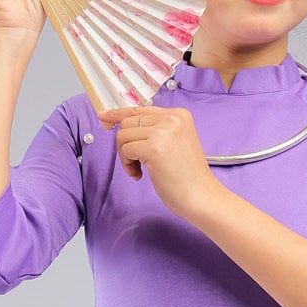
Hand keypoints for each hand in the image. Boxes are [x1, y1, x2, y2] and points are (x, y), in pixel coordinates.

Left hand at [96, 103, 218, 220]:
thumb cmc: (188, 178)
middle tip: (137, 164)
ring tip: (140, 170)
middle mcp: (171, 118)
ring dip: (126, 157)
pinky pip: (125, 150)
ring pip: (123, 136)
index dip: (118, 113)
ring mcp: (163, 132)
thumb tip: (120, 123)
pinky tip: (140, 176)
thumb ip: (155, 131)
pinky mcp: (154, 148)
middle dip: (125, 144)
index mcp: (178, 115)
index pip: (140, 109)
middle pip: (128, 123)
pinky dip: (127, 166)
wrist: (202, 197)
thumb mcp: (174, 144)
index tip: (103, 116)